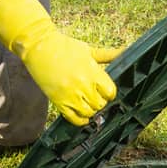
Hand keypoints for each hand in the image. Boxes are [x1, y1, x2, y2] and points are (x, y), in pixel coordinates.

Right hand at [0, 0, 117, 125]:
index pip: (110, 92)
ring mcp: (70, 94)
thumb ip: (108, 55)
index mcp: (93, 72)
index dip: (109, 93)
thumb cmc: (65, 47)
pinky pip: (74, 119)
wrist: (39, 47)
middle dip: (100, 101)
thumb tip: (127, 51)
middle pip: (100, 104)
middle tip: (95, 97)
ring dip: (90, 111)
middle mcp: (83, 85)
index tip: (105, 91)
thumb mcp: (89, 50)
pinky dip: (80, 120)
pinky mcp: (59, 101)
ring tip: (87, 104)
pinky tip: (82, 116)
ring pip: (89, 113)